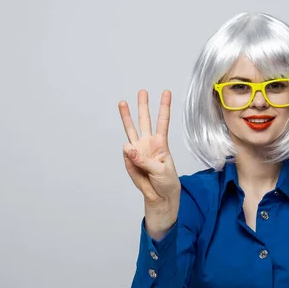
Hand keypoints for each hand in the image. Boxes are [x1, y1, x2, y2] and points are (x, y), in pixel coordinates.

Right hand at [119, 90, 180, 204]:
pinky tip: (134, 163)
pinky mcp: (129, 160)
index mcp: (161, 143)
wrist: (159, 196)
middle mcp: (148, 143)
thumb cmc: (166, 181)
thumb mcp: (161, 170)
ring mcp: (138, 151)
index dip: (164, 107)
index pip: (163, 121)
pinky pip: (126, 155)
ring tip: (122, 103)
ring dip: (126, 117)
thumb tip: (127, 148)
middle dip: (143, 106)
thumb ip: (145, 160)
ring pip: (131, 130)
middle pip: (145, 121)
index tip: (166, 92)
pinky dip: (129, 158)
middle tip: (142, 91)